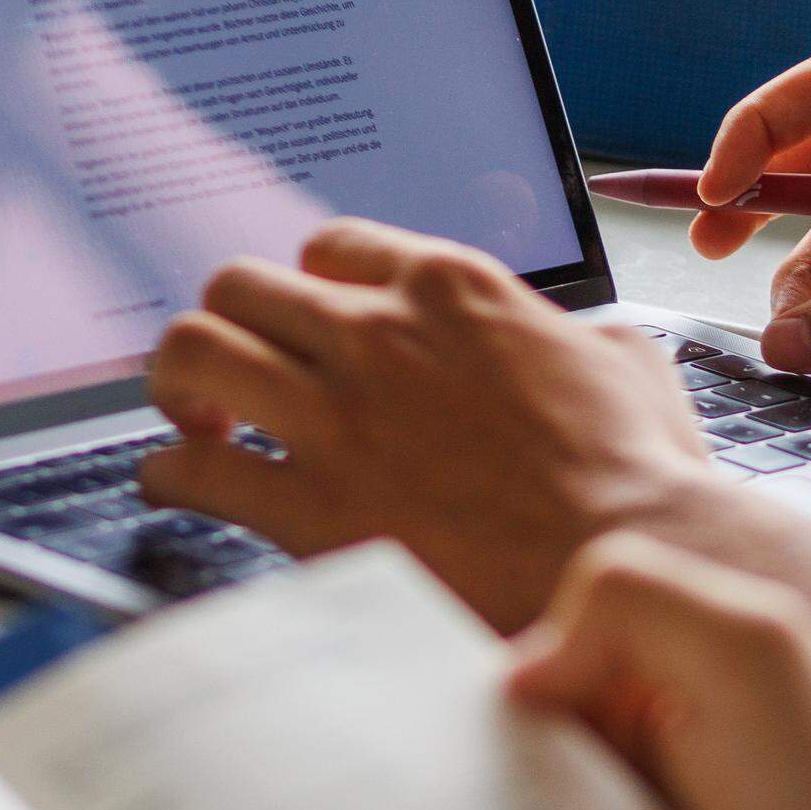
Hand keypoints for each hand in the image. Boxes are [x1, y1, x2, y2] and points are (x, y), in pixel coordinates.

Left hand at [134, 221, 722, 628]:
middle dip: (230, 326)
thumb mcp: (625, 362)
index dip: (312, 288)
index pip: (332, 245)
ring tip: (197, 421)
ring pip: (193, 352)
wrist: (625, 564)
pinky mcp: (309, 505)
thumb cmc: (639, 475)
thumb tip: (571, 344)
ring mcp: (337, 416)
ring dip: (180, 385)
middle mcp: (379, 334)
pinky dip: (170, 475)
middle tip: (240, 374)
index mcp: (452, 287)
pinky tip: (180, 488)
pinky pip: (192, 470)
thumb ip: (574, 334)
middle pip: (239, 285)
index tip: (311, 327)